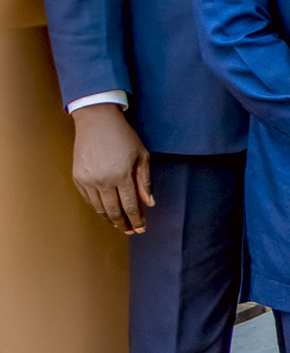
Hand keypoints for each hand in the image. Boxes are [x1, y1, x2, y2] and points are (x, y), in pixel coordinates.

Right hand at [70, 103, 151, 234]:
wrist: (96, 122)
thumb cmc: (123, 136)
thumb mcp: (142, 156)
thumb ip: (145, 181)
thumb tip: (149, 203)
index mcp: (122, 176)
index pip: (131, 205)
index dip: (137, 220)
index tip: (141, 229)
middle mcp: (103, 181)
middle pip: (114, 211)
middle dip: (123, 224)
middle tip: (131, 231)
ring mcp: (88, 180)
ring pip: (99, 208)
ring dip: (110, 218)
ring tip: (119, 224)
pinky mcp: (77, 178)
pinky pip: (88, 199)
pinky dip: (98, 207)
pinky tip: (105, 210)